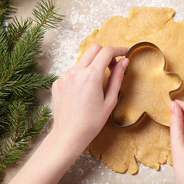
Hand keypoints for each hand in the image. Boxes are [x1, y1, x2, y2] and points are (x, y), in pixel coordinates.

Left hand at [3, 44, 127, 183]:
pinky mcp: (58, 81)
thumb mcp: (110, 100)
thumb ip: (117, 77)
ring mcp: (65, 76)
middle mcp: (76, 72)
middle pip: (94, 49)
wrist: (68, 135)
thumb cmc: (91, 122)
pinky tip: (84, 90)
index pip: (106, 51)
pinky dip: (82, 73)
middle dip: (106, 53)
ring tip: (98, 81)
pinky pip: (73, 70)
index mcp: (91, 76)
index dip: (118, 50)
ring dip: (93, 63)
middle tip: (113, 66)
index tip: (125, 52)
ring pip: (83, 59)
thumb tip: (124, 61)